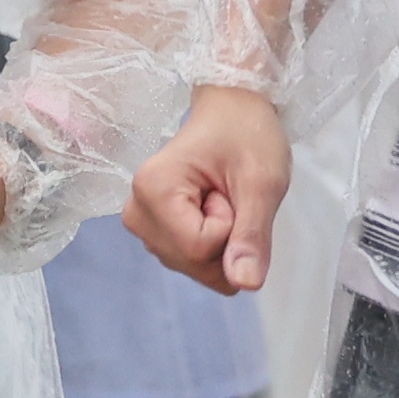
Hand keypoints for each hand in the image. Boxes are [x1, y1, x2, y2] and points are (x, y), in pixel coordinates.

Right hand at [128, 83, 293, 292]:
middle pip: (192, 262)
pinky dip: (213, 244)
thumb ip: (252, 235)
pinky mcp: (152, 230)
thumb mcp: (262, 182)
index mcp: (153, 189)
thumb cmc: (247, 134)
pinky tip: (212, 209)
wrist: (232, 111)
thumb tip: (245, 285)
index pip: (198, 248)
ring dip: (221, 241)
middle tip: (228, 193)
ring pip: (192, 266)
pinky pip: (190, 261)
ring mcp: (141, 223)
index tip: (230, 189)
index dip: (230, 227)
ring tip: (221, 196)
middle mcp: (136, 210)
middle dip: (226, 238)